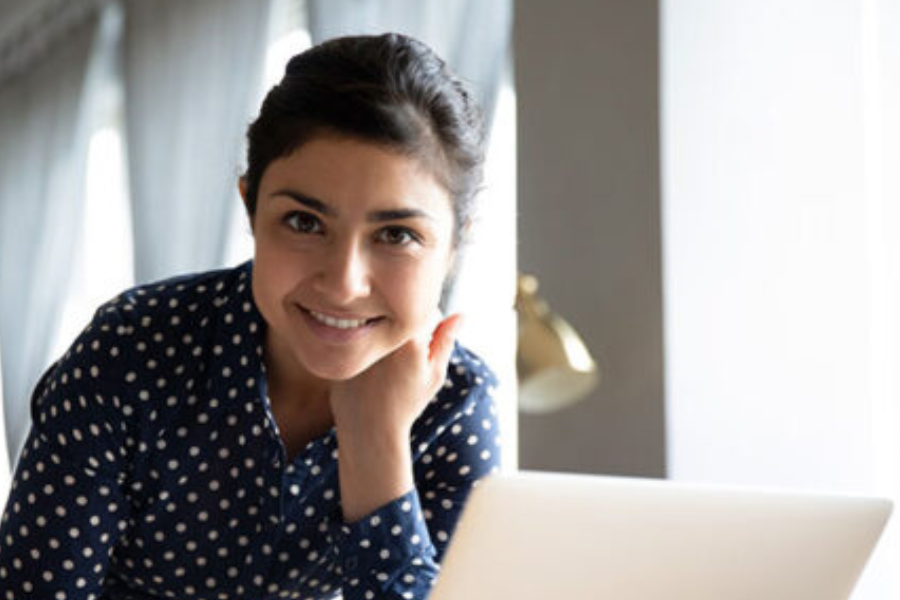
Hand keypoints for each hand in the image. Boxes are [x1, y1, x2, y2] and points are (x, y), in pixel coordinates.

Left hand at [329, 312, 463, 438]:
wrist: (370, 429)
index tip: (421, 350)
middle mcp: (382, 334)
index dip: (427, 329)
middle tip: (400, 358)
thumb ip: (445, 341)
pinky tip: (368, 368)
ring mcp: (357, 338)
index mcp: (410, 340)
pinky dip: (361, 342)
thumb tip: (461, 315)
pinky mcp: (338, 344)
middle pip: (398, 313)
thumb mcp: (433, 374)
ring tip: (384, 364)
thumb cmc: (406, 403)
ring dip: (382, 331)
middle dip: (403, 328)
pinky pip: (354, 330)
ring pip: (376, 319)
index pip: (424, 311)